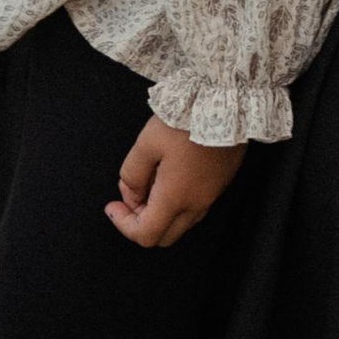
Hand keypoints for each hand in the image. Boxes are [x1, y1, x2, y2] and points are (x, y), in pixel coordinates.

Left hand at [107, 119, 244, 249]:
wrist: (226, 102)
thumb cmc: (184, 121)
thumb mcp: (147, 142)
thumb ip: (133, 173)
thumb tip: (131, 193)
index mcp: (175, 198)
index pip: (145, 234)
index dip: (123, 224)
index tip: (112, 205)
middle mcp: (196, 204)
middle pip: (164, 236)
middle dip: (141, 221)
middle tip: (130, 192)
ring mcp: (212, 195)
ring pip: (181, 223)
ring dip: (160, 212)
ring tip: (149, 178)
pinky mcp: (221, 182)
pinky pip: (195, 206)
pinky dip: (177, 202)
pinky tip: (170, 173)